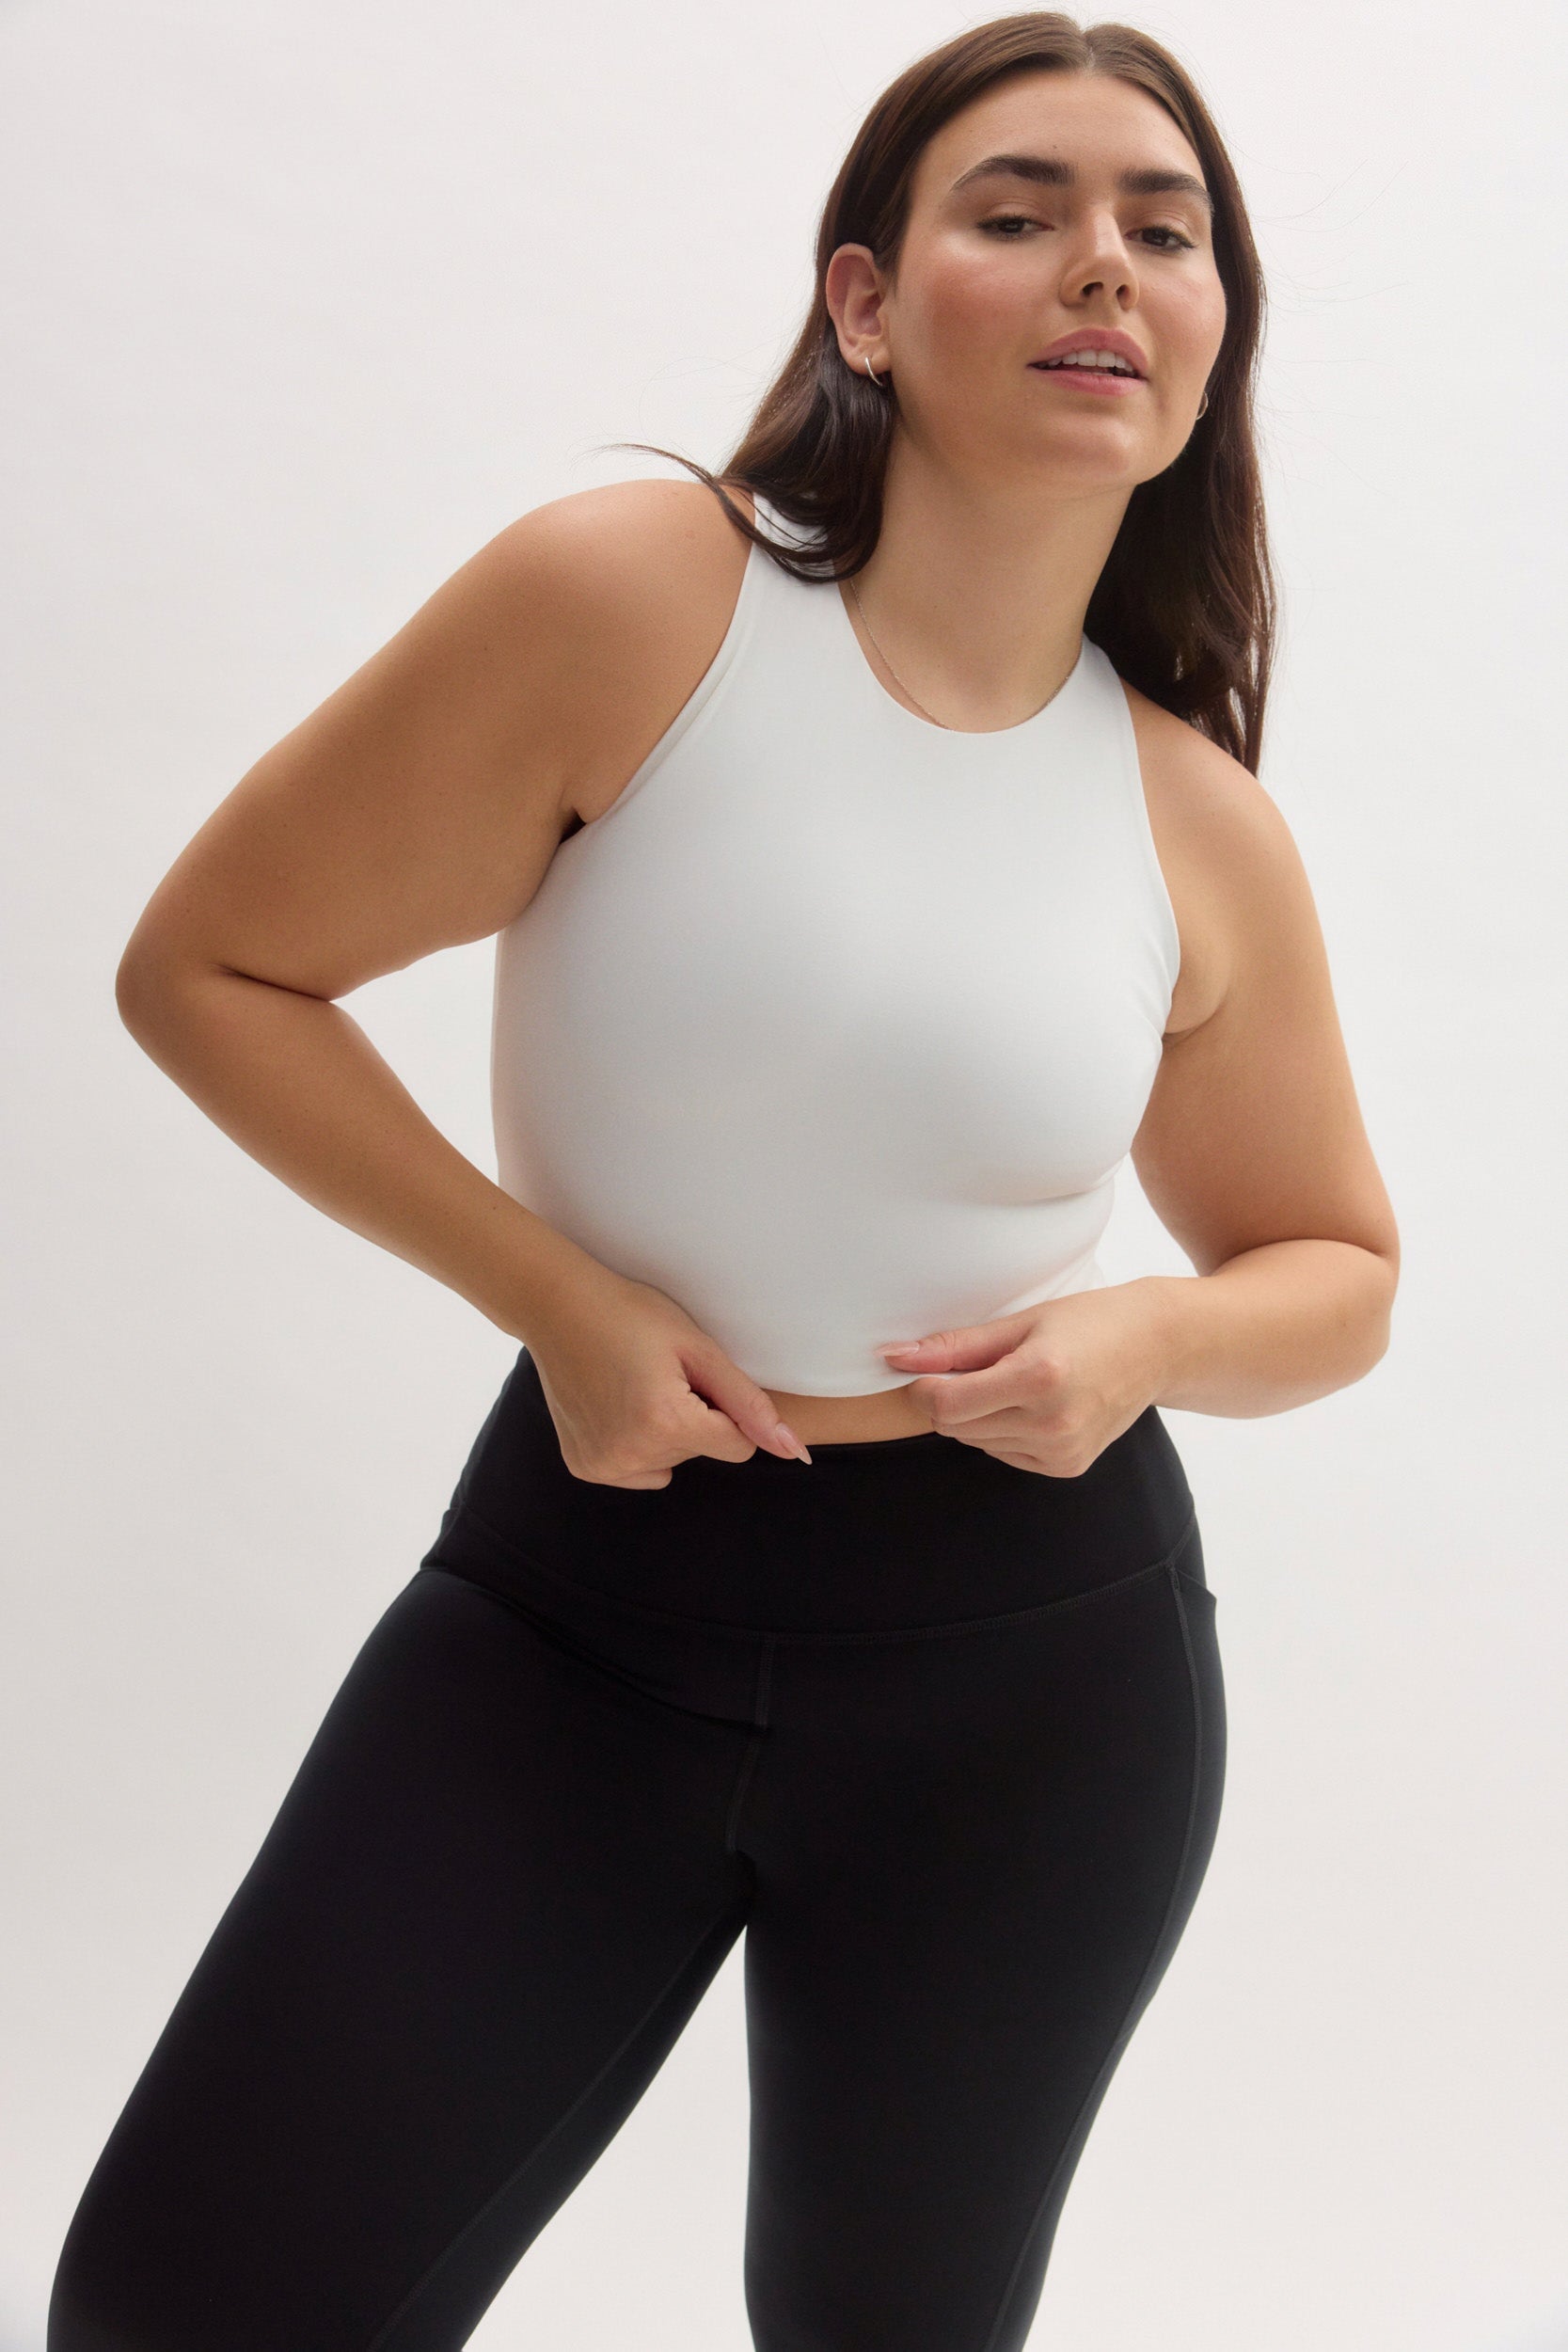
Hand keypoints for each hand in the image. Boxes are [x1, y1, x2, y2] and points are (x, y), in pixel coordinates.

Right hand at [527, 1261, 812, 1488]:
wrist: (559, 1308)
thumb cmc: (634, 1316)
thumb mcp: (699, 1349)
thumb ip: (750, 1404)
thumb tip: (797, 1453)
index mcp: (666, 1423)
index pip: (738, 1446)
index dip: (727, 1409)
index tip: (697, 1376)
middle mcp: (632, 1455)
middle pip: (702, 1454)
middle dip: (695, 1419)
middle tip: (659, 1374)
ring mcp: (604, 1466)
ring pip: (671, 1464)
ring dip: (666, 1434)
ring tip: (636, 1386)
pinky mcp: (585, 1467)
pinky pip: (638, 1470)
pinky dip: (636, 1444)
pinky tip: (617, 1405)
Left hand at [877, 1279, 1168, 1476]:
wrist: (1157, 1347)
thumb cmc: (1089, 1321)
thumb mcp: (1020, 1322)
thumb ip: (955, 1345)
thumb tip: (892, 1357)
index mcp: (1039, 1377)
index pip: (945, 1405)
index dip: (922, 1387)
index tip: (926, 1367)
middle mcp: (1052, 1423)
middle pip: (956, 1426)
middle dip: (950, 1398)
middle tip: (981, 1365)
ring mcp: (1062, 1451)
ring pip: (976, 1442)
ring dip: (978, 1415)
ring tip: (1016, 1380)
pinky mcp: (1067, 1467)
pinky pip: (1004, 1453)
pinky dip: (1003, 1429)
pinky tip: (1034, 1404)